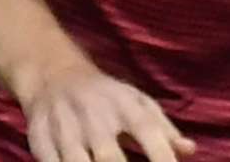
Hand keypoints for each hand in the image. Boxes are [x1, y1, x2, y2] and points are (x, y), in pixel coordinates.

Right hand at [21, 61, 196, 161]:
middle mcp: (95, 117)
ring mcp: (64, 129)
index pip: (148, 131)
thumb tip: (190, 150)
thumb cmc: (107, 97)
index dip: (162, 156)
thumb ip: (164, 129)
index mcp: (125, 106)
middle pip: (108, 156)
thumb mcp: (138, 103)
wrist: (54, 76)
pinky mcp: (38, 139)